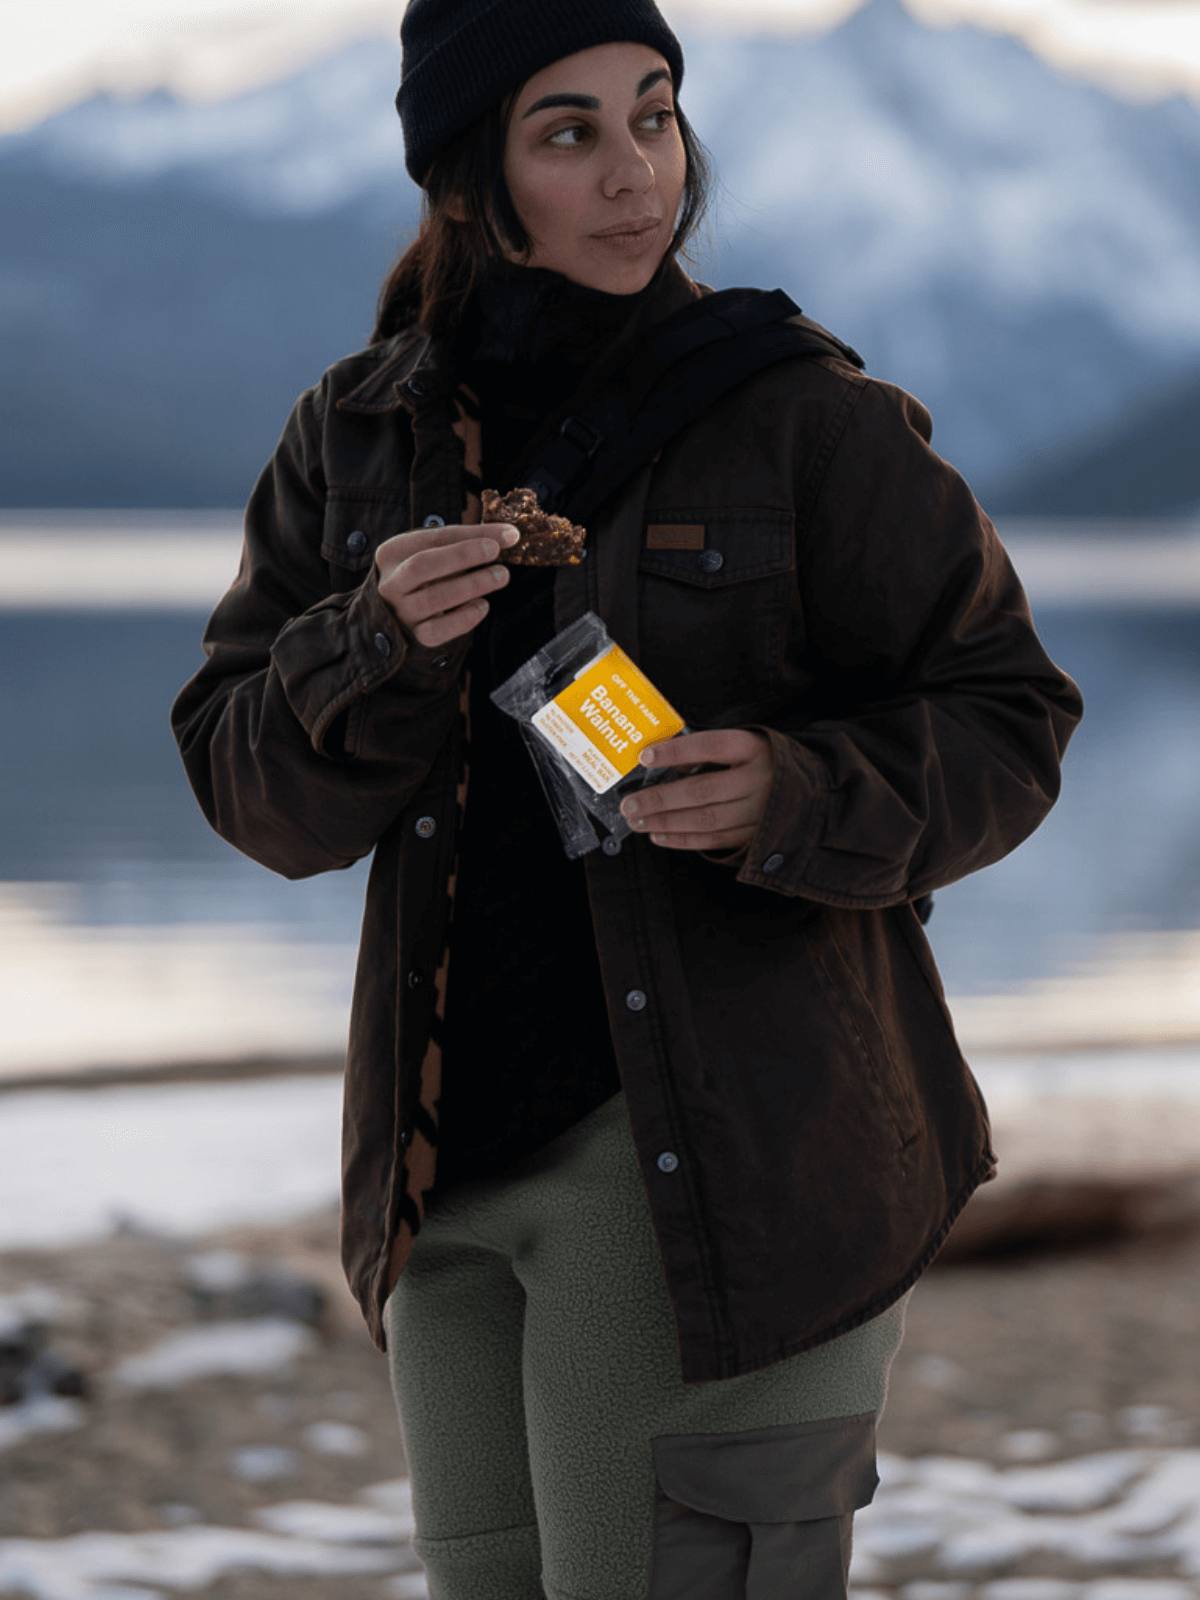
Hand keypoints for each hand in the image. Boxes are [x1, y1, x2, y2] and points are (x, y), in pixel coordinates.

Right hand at [375, 523, 518, 649]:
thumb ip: (473, 539)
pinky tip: (483, 605)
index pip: (432, 538)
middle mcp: (391, 583)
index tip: (505, 535)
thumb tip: (511, 535)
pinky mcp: (415, 636)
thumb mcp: (442, 550)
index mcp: (392, 553)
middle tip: (495, 552)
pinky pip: (438, 631)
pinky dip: (464, 619)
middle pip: (421, 565)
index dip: (470, 535)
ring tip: (500, 576)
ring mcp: (401, 612)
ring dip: (471, 585)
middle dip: (462, 556)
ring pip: (432, 599)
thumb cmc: (429, 572)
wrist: (405, 609)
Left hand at [619, 729, 773, 851]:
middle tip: (629, 804)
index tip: (645, 756)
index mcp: (755, 749)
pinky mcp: (755, 836)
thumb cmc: (767, 762)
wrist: (812, 792)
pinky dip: (683, 840)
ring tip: (637, 820)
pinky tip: (659, 834)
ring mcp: (759, 812)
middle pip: (703, 790)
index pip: (712, 746)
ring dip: (666, 822)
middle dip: (660, 799)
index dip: (677, 751)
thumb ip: (712, 751)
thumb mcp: (747, 744)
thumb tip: (669, 762)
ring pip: (706, 820)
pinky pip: (714, 840)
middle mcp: (759, 781)